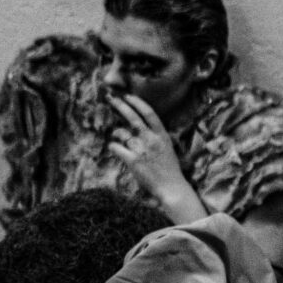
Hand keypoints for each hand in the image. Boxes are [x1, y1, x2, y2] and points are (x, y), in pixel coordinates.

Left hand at [108, 93, 204, 220]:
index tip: (128, 96)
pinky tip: (114, 149)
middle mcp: (152, 139)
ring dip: (117, 134)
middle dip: (120, 106)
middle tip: (111, 98)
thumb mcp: (167, 147)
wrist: (171, 186)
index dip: (137, 103)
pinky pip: (116, 147)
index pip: (149, 113)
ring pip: (121, 133)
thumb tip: (138, 127)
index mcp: (162, 135)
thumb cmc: (169, 168)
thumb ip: (155, 136)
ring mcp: (142, 149)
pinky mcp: (133, 160)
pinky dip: (113, 146)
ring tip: (119, 138)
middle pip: (133, 118)